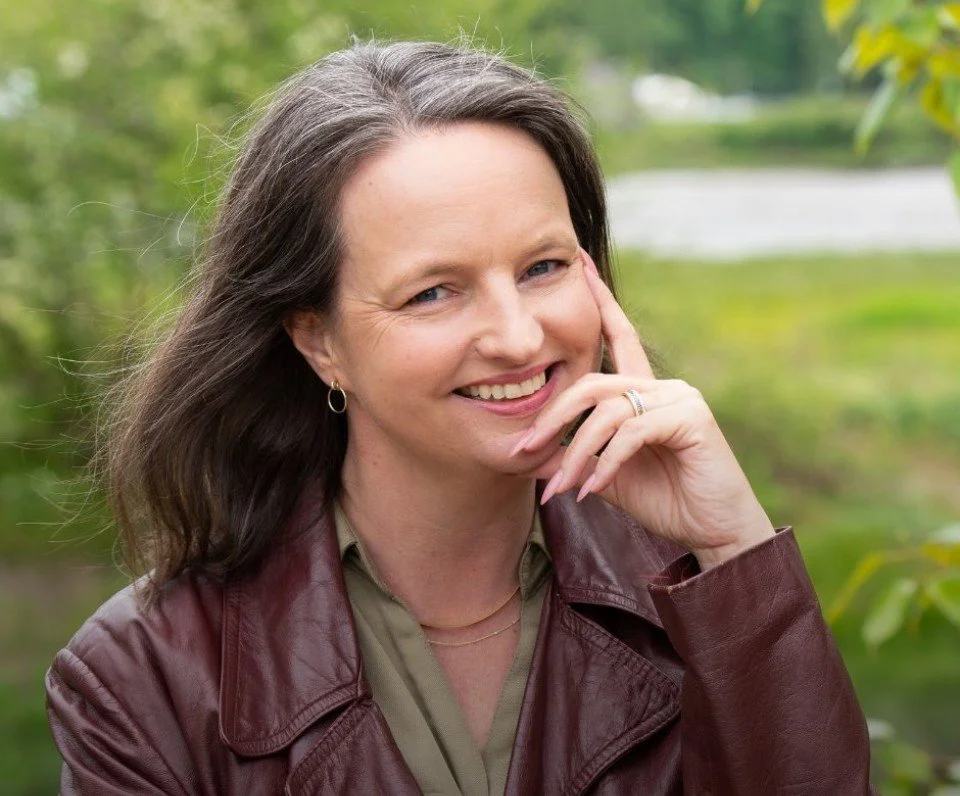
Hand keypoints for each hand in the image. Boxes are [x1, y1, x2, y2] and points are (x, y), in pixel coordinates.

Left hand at [513, 250, 774, 568]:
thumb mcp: (604, 476)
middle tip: (524, 447)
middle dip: (553, 416)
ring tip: (562, 486)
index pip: (620, 337)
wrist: (714, 531)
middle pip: (593, 382)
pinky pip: (632, 431)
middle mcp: (664, 387)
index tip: (580, 264)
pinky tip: (594, 488)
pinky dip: (607, 462)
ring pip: (608, 411)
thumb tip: (524, 455)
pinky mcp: (691, 417)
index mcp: (644, 393)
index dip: (601, 300)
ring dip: (578, 452)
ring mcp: (680, 398)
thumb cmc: (665, 500)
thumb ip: (572, 458)